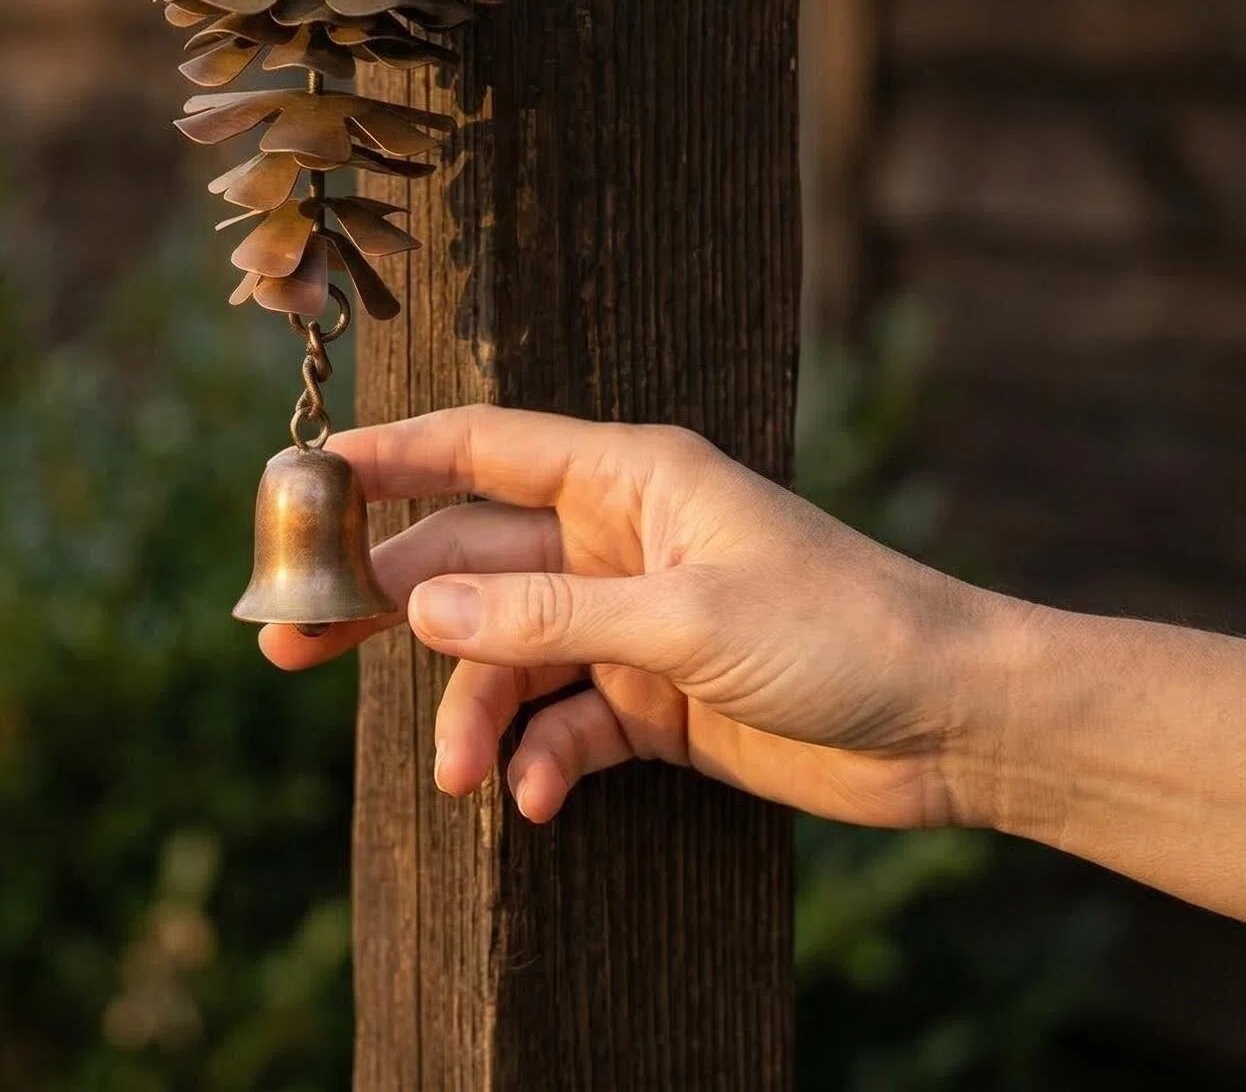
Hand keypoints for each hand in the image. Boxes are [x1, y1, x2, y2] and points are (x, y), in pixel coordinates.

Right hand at [261, 406, 1017, 830]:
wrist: (953, 724)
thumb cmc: (841, 629)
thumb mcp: (685, 620)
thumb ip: (548, 615)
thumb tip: (423, 607)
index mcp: (625, 475)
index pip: (479, 448)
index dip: (387, 458)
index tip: (302, 478)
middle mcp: (613, 537)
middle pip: (468, 556)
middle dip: (389, 602)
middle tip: (291, 639)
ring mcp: (628, 617)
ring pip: (506, 650)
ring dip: (472, 710)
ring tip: (455, 774)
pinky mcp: (649, 696)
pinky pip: (560, 721)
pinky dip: (538, 757)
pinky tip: (531, 796)